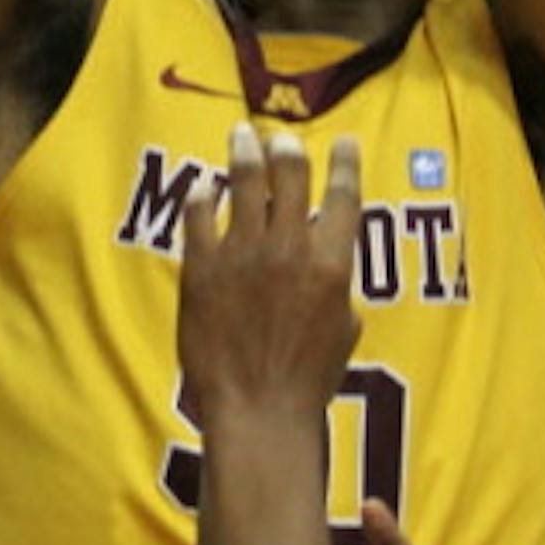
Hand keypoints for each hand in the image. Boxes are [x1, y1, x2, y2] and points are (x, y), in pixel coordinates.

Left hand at [179, 123, 359, 429]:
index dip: (344, 163)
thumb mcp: (344, 331)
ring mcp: (243, 254)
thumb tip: (330, 270)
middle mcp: (290, 248)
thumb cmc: (308, 381)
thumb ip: (338, 290)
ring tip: (242, 136)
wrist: (257, 409)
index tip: (341, 141)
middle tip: (279, 137)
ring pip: (245, 183)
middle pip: (290, 176)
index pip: (344, 196)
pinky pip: (200, 215)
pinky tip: (205, 187)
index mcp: (332, 264)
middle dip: (286, 148)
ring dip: (244, 154)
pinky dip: (204, 195)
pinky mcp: (202, 267)